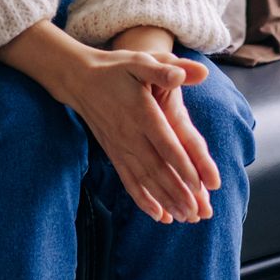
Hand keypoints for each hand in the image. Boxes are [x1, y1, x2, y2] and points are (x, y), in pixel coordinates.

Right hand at [0, 21, 212, 223]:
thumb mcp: (141, 61)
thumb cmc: (116, 68)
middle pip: (157, 169)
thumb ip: (167, 70)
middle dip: (178, 192)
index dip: (182, 164)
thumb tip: (198, 73)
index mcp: (142, 112)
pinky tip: (157, 214)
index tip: (200, 184)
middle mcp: (130, 134)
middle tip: (198, 213)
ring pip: (144, 179)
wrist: (79, 78)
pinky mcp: (114, 153)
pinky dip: (143, 199)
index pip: (165, 143)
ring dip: (164, 200)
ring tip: (184, 218)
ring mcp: (120, 146)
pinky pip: (128, 180)